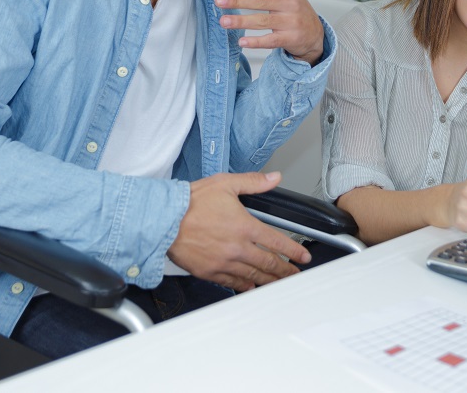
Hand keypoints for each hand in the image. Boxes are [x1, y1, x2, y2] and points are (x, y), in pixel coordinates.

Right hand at [168, 172, 311, 291]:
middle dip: (285, 270)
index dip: (294, 251)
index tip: (302, 256)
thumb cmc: (191, 202)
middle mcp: (237, 247)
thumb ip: (253, 182)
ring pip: (253, 275)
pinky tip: (251, 287)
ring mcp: (224, 262)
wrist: (164, 220)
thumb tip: (273, 178)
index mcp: (244, 226)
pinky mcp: (210, 272)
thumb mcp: (225, 183)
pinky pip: (232, 283)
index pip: (277, 241)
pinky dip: (245, 286)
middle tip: (295, 274)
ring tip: (279, 283)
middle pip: (269, 263)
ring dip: (269, 280)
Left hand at [215, 0, 324, 64]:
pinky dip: (256, 42)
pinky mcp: (290, 38)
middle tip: (219, 1)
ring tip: (224, 21)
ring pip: (263, 21)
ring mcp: (291, 22)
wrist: (315, 33)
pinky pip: (271, 40)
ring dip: (241, 21)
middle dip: (238, 0)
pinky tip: (242, 42)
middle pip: (260, 0)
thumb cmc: (295, 9)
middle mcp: (289, 3)